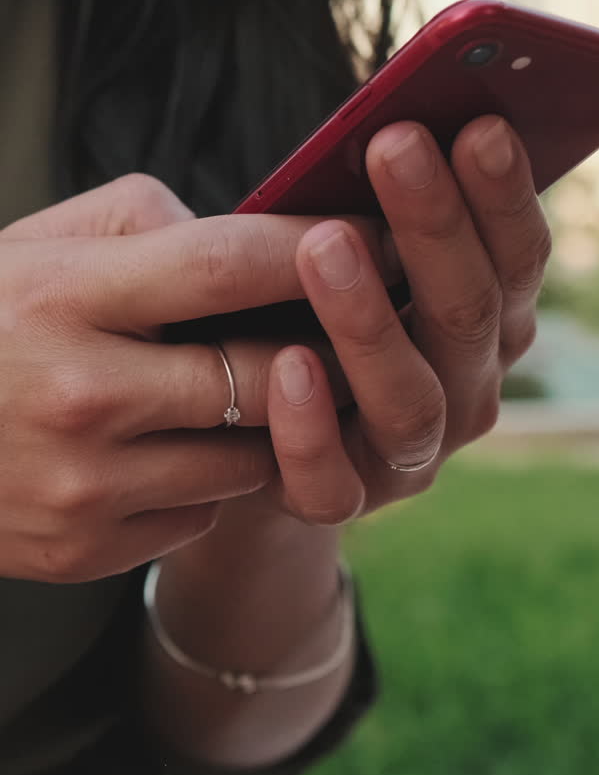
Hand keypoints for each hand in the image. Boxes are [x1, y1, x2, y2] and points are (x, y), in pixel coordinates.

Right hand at [0, 176, 390, 582]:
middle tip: (364, 326)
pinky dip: (211, 477)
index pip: (224, 265)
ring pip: (251, 456)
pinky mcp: (85, 551)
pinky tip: (178, 444)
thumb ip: (149, 223)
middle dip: (329, 349)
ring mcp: (83, 487)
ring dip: (274, 421)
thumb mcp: (42, 243)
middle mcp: (79, 395)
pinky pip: (203, 513)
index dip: (316, 248)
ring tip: (261, 381)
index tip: (381, 237)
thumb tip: (256, 240)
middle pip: (267, 375)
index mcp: (65, 296)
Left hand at [256, 116, 549, 523]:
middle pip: (470, 313)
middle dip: (434, 225)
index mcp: (486, 317)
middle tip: (395, 146)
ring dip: (370, 318)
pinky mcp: (345, 500)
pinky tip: (287, 365)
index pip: (517, 256)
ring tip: (323, 243)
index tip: (480, 123)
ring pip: (412, 397)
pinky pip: (333, 480)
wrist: (250, 433)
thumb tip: (379, 122)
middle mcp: (466, 385)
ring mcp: (410, 452)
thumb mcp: (342, 247)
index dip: (504, 194)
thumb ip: (366, 205)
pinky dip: (312, 425)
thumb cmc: (300, 306)